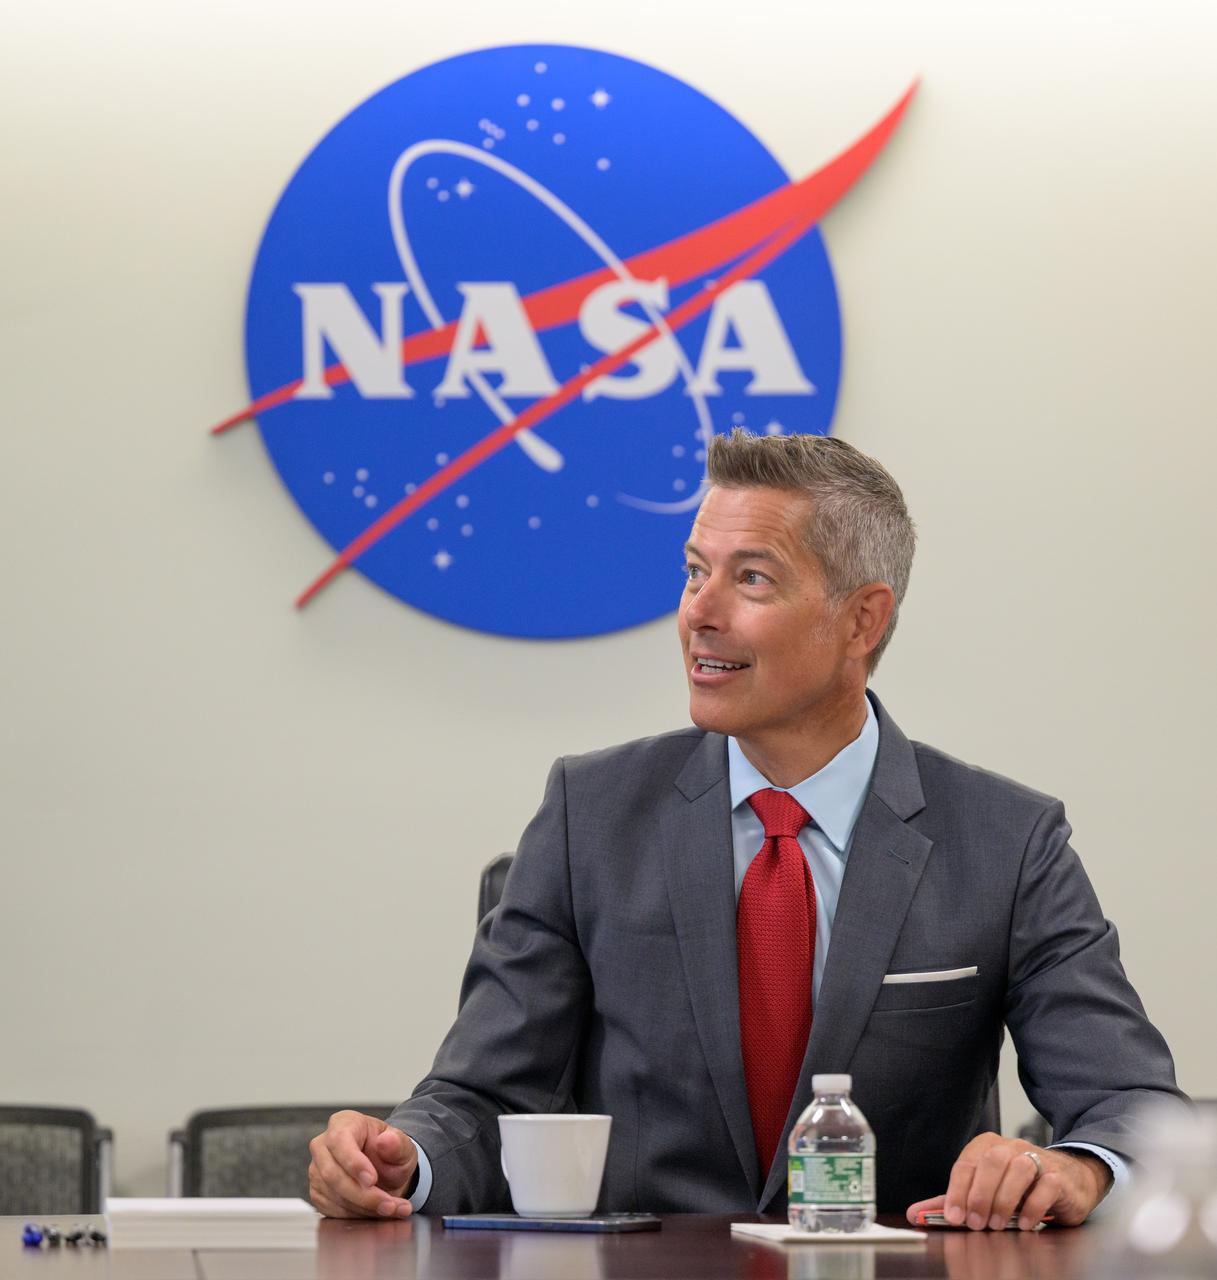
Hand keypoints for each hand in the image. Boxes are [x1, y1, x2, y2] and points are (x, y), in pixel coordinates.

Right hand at [308, 1110, 417, 1217]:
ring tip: (391, 1208)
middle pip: (333, 1174)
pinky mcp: (317, 1193)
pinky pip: (333, 1210)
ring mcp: (317, 1170)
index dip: (354, 1163)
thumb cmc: (390, 1153)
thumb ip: (397, 1143)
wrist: (386, 1171)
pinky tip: (376, 1212)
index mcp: (344, 1123)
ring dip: (365, 1208)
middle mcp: (323, 1145)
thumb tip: (386, 1140)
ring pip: (334, 1195)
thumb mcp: (402, 1146)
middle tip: (388, 1204)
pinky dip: (357, 1216)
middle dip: (363, 1194)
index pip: (340, 1141)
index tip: (372, 1180)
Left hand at [905, 1133, 1111, 1230]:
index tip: (953, 1217)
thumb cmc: (1021, 1186)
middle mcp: (1011, 1147)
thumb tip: (915, 1213)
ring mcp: (1037, 1158)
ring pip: (1019, 1170)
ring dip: (1005, 1200)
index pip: (966, 1164)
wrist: (1067, 1181)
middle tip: (975, 1223)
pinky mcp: (1058, 1176)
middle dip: (980, 1195)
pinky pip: (1046, 1185)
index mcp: (987, 1146)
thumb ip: (952, 1200)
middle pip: (990, 1163)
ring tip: (997, 1225)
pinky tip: (1025, 1223)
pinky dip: (1033, 1206)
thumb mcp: (984, 1191)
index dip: (957, 1191)